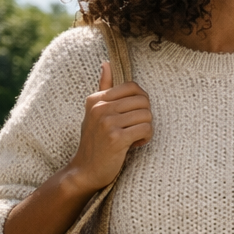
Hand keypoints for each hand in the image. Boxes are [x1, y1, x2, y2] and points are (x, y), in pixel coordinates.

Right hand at [64, 62, 152, 193]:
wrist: (85, 170)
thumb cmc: (96, 141)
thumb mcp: (95, 112)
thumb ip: (104, 88)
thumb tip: (106, 63)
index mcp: (95, 99)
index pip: (133, 86)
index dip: (142, 101)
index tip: (134, 115)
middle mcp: (99, 107)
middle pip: (143, 100)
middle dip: (146, 116)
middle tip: (136, 128)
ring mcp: (107, 122)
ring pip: (147, 115)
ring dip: (146, 129)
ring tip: (135, 137)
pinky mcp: (115, 138)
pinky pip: (146, 129)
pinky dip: (145, 138)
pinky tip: (135, 144)